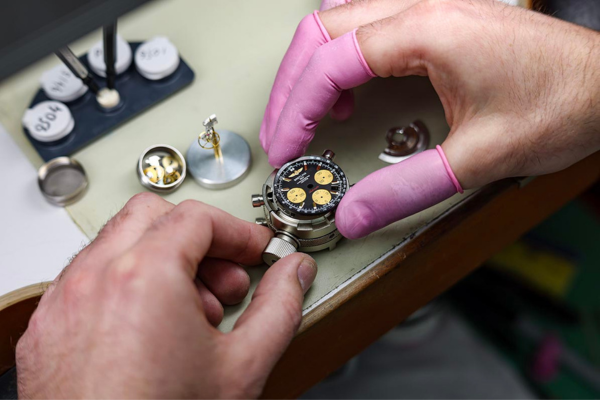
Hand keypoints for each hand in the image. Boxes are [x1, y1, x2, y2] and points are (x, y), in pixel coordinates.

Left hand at [16, 193, 317, 397]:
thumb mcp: (241, 368)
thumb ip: (279, 308)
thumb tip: (293, 274)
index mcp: (142, 277)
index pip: (198, 218)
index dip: (237, 232)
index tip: (254, 251)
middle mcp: (93, 280)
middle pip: (153, 215)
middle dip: (198, 240)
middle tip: (225, 279)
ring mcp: (63, 303)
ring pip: (119, 244)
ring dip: (164, 261)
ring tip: (193, 313)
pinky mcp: (48, 329)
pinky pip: (91, 280)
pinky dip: (128, 285)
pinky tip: (153, 331)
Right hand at [262, 0, 599, 238]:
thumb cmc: (563, 103)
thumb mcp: (480, 158)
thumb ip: (409, 189)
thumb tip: (356, 212)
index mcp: (428, 31)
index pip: (330, 62)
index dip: (296, 108)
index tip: (288, 145)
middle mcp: (423, 8)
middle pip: (322, 32)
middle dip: (290, 86)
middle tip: (282, 131)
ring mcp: (430, 9)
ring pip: (338, 22)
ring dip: (312, 67)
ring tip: (308, 114)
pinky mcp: (439, 22)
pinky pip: (367, 26)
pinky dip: (342, 60)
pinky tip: (350, 90)